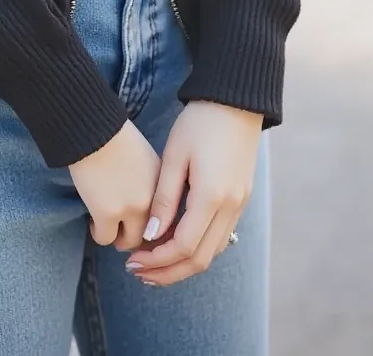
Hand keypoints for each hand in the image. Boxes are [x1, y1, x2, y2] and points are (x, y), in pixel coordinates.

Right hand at [68, 120, 161, 249]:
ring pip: (128, 242)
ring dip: (118, 236)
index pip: (167, 221)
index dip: (154, 227)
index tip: (142, 228)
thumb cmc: (116, 138)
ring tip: (108, 225)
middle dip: (137, 236)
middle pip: (150, 236)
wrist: (94, 129)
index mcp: (163, 185)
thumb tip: (147, 207)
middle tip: (124, 231)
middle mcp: (151, 200)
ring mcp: (130, 209)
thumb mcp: (147, 160)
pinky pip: (105, 238)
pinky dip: (98, 233)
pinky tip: (93, 221)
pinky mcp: (106, 214)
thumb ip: (151, 184)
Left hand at [124, 102, 261, 286]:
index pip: (183, 247)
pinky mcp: (241, 198)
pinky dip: (198, 248)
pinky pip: (220, 237)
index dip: (156, 260)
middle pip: (200, 259)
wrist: (236, 99)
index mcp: (211, 196)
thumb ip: (164, 199)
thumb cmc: (200, 123)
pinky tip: (176, 243)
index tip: (132, 260)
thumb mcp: (175, 156)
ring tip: (153, 263)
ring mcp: (239, 205)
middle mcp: (230, 207)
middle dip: (168, 272)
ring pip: (213, 252)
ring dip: (183, 264)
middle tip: (138, 271)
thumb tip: (150, 236)